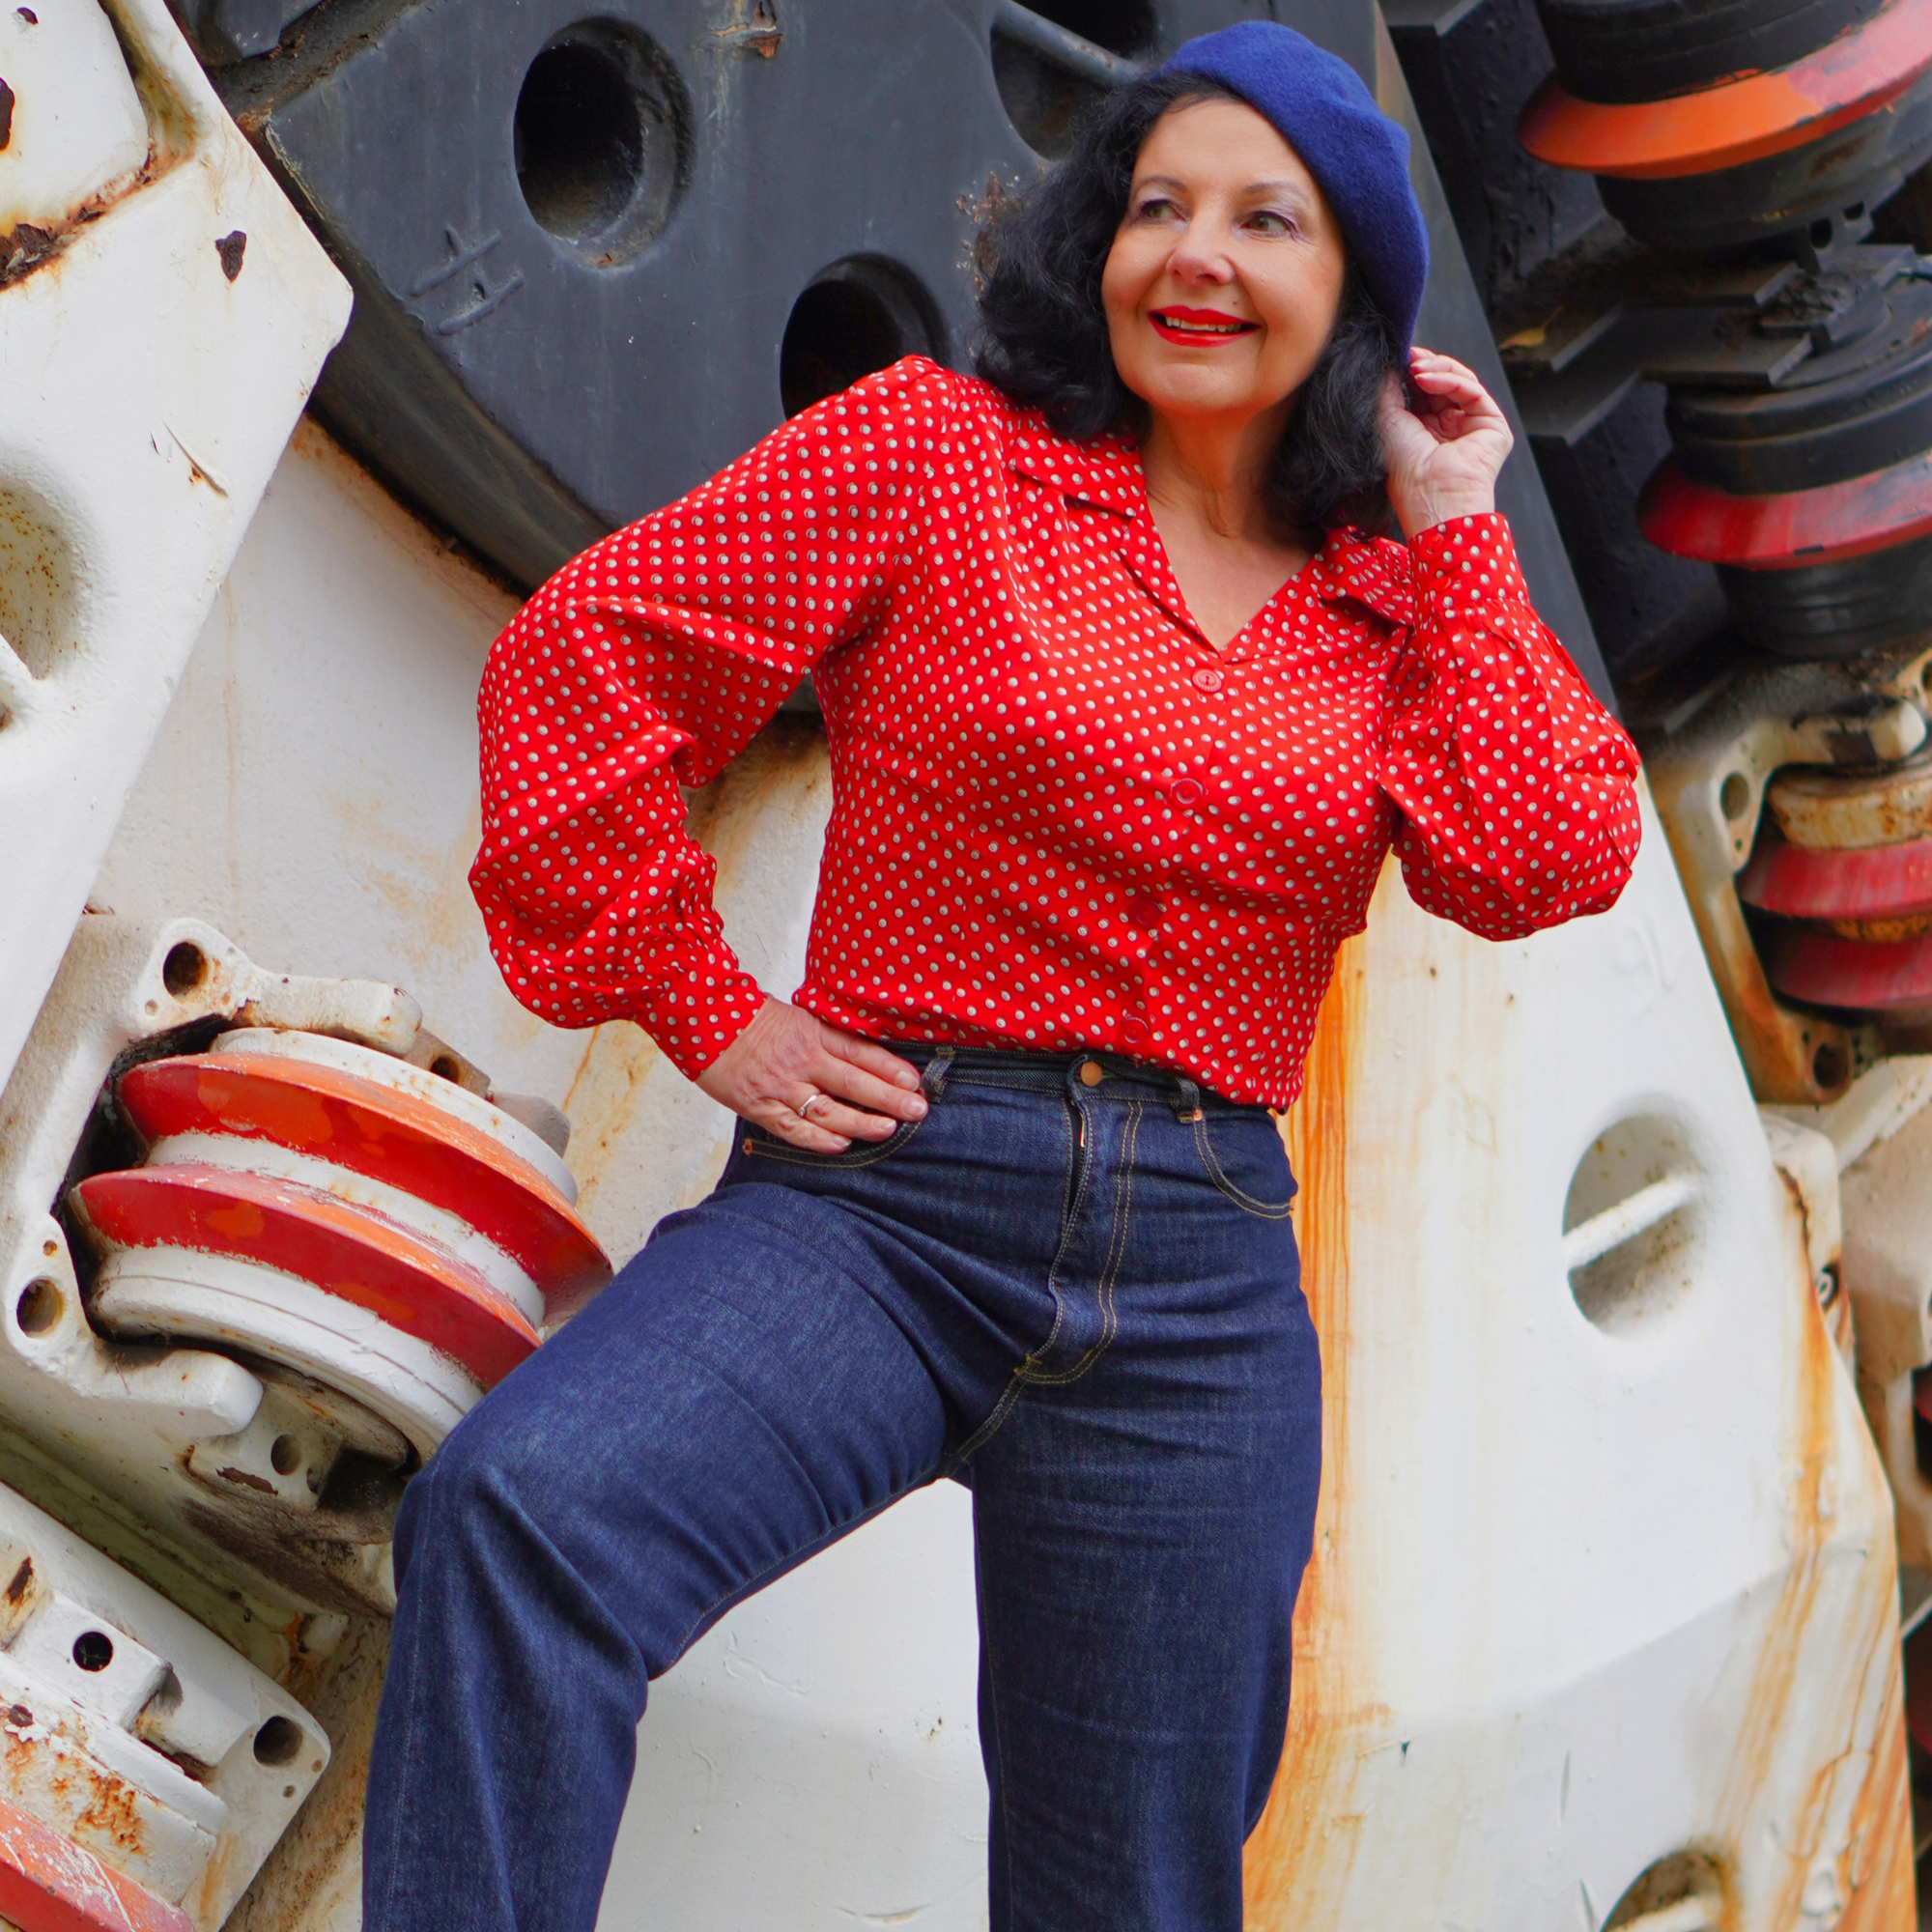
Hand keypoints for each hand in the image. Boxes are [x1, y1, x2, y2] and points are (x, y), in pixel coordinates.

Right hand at [696, 999, 927, 1152]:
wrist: (701, 1017)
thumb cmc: (750, 1018)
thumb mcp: (796, 1016)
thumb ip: (825, 1038)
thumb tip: (862, 1058)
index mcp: (812, 1032)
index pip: (860, 1052)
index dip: (890, 1068)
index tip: (915, 1082)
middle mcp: (800, 1060)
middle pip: (853, 1082)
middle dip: (889, 1097)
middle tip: (917, 1109)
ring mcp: (780, 1085)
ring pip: (828, 1109)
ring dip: (861, 1122)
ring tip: (888, 1129)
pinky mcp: (759, 1106)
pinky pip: (793, 1128)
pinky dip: (819, 1139)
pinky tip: (842, 1144)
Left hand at [1377, 348, 1514, 536]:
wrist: (1430, 498)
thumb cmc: (1406, 473)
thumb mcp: (1388, 423)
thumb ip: (1388, 391)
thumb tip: (1387, 365)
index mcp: (1424, 432)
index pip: (1422, 392)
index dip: (1411, 373)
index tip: (1398, 357)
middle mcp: (1449, 428)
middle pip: (1442, 383)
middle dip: (1424, 367)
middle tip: (1408, 358)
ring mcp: (1471, 426)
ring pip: (1460, 382)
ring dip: (1437, 370)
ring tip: (1416, 369)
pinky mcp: (1491, 425)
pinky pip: (1472, 391)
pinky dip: (1450, 380)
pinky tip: (1427, 379)